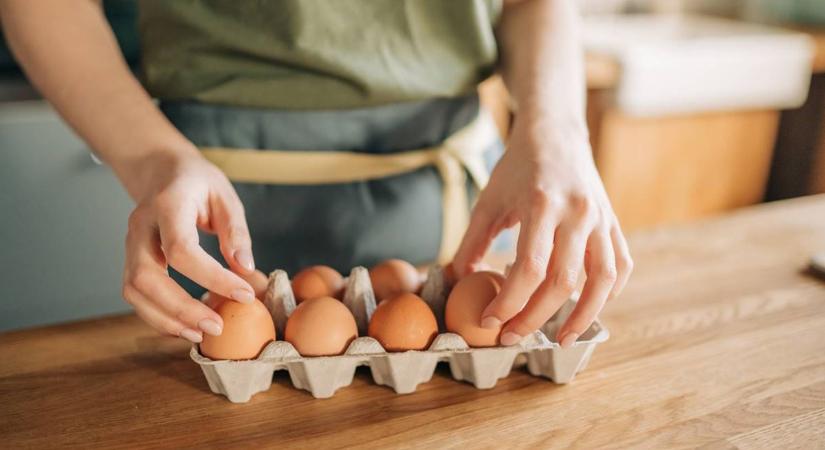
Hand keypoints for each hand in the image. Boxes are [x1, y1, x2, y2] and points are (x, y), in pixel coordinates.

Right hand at [121, 150, 260, 342]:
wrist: (160, 170)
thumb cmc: (197, 181)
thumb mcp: (224, 194)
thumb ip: (235, 230)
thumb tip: (246, 268)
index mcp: (167, 204)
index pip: (182, 249)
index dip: (212, 277)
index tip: (244, 294)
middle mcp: (140, 226)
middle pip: (147, 276)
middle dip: (181, 308)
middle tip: (216, 327)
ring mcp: (130, 244)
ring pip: (134, 290)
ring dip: (165, 319)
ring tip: (201, 334)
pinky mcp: (130, 259)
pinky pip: (135, 294)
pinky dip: (158, 316)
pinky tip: (185, 326)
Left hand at [453, 113, 632, 347]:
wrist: (555, 134)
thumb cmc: (517, 168)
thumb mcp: (488, 199)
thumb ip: (472, 241)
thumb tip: (456, 280)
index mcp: (543, 204)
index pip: (529, 268)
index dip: (509, 301)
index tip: (490, 321)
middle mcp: (578, 212)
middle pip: (562, 281)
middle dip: (535, 317)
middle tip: (512, 337)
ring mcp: (601, 218)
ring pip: (601, 280)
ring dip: (582, 316)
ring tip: (560, 340)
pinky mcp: (614, 222)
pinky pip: (620, 265)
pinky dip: (609, 292)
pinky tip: (589, 308)